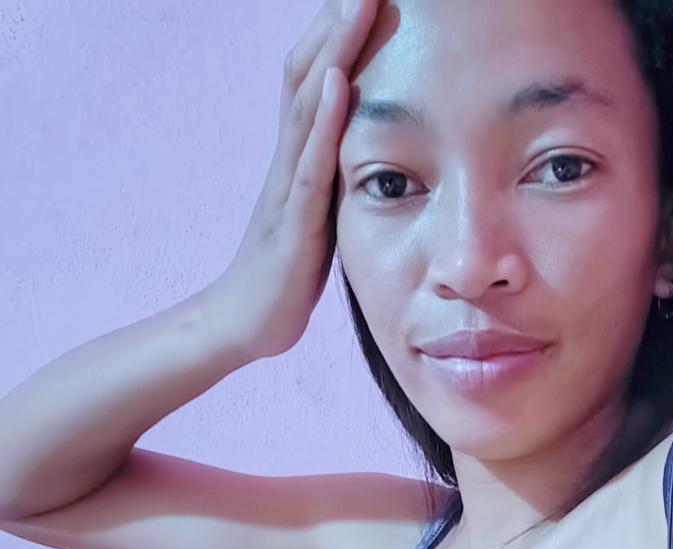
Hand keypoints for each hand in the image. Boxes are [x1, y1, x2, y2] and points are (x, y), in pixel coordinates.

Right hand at [209, 0, 380, 360]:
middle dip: (335, 23)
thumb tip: (362, 161)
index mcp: (297, 160)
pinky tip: (337, 81)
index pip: (313, 80)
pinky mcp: (294, 223)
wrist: (244, 325)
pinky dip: (322, 118)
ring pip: (306, 103)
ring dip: (333, 50)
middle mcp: (288, 161)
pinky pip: (308, 162)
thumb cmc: (283, 278)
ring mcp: (287, 187)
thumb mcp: (317, 221)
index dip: (337, 37)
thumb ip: (332, 186)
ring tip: (357, 1)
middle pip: (305, 72)